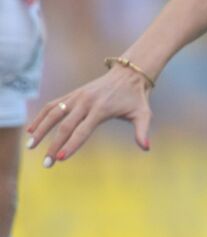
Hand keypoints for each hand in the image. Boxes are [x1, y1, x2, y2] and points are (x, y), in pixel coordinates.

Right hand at [26, 64, 153, 165]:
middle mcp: (86, 102)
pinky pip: (53, 105)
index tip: (60, 159)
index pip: (82, 130)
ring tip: (30, 146)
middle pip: (65, 126)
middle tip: (46, 164)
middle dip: (54, 146)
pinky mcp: (73, 94)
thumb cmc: (136, 97)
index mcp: (102, 109)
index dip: (71, 145)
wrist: (129, 73)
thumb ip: (142, 131)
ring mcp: (77, 96)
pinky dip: (41, 116)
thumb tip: (146, 147)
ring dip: (40, 130)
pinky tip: (31, 129)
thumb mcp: (143, 113)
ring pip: (53, 113)